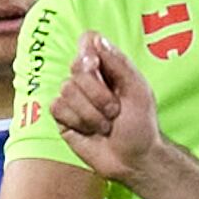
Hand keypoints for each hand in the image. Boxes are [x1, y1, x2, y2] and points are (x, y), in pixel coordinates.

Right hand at [41, 32, 162, 179]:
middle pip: (76, 65)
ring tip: (106, 125)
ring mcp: (73, 97)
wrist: (133, 160)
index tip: (97, 65)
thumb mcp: (138, 91)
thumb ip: (118, 64)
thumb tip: (96, 39)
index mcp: (108, 66)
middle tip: (115, 110)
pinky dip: (78, 121)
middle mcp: (88, 78)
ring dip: (91, 112)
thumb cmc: (140, 125)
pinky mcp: (62, 116)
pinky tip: (89, 130)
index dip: (88, 50)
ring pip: (67, 89)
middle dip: (98, 93)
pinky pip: (58, 107)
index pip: (88, 41)